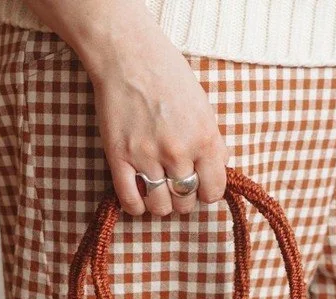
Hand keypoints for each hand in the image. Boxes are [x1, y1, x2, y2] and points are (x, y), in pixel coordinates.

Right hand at [25, 0, 229, 215]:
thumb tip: (216, 172)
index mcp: (204, 139)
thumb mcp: (203, 107)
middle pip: (186, 201)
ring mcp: (147, 156)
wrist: (128, 54)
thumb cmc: (169, 76)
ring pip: (160, 207)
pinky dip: (136, 207)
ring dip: (161, 204)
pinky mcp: (119, 157)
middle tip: (176, 184)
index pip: (214, 191)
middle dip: (183, 198)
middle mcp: (178, 152)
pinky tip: (139, 199)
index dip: (207, 192)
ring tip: (158, 190)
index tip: (200, 186)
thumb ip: (212, 143)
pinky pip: (130, 201)